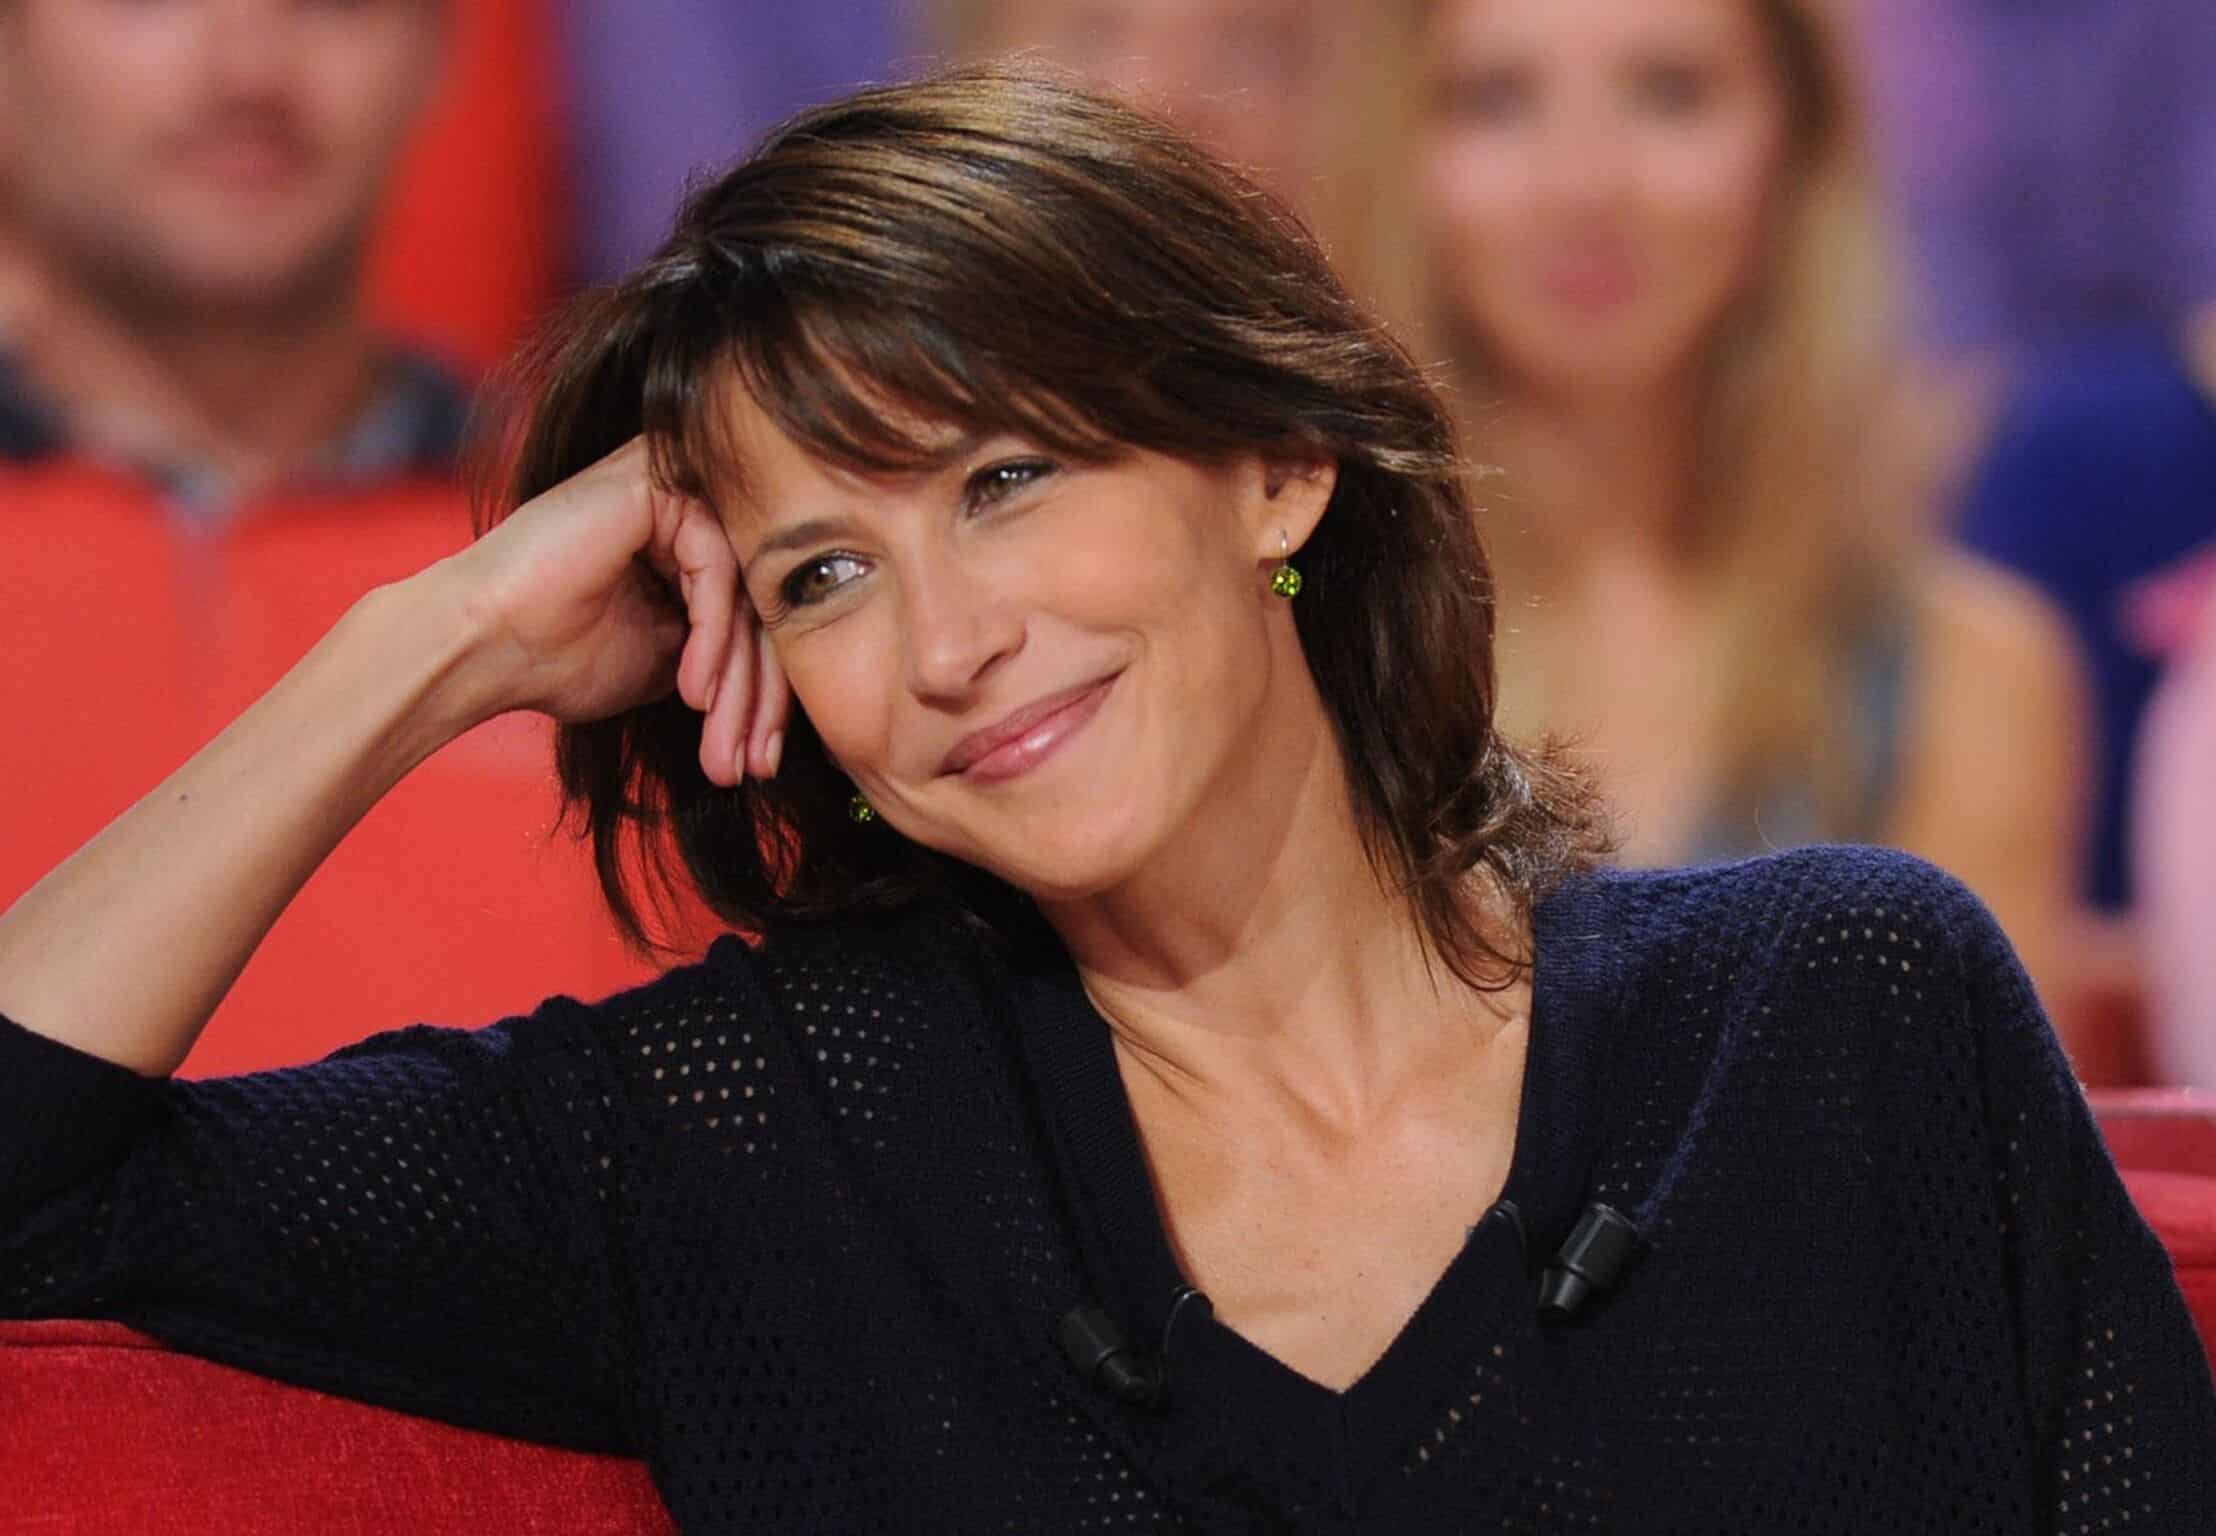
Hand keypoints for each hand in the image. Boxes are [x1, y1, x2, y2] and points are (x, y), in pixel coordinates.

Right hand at [445, 437, 788, 784]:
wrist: (480, 645)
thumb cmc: (555, 658)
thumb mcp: (666, 666)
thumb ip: (722, 655)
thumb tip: (781, 688)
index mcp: (688, 542)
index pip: (753, 616)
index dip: (762, 697)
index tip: (759, 764)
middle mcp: (688, 504)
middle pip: (757, 603)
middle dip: (756, 698)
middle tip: (752, 765)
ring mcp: (675, 487)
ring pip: (743, 592)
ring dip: (736, 682)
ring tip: (724, 744)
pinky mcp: (657, 483)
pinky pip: (714, 567)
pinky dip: (711, 635)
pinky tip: (694, 690)